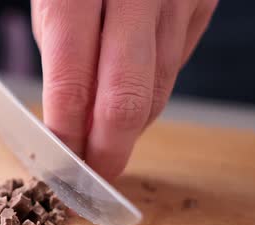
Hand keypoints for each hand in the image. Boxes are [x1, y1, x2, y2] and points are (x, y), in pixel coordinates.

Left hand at [31, 0, 216, 178]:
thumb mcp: (51, 2)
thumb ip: (61, 59)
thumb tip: (73, 128)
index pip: (72, 86)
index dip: (68, 138)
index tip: (63, 167)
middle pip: (126, 100)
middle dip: (108, 151)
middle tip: (94, 177)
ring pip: (158, 91)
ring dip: (129, 127)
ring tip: (107, 136)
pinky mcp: (203, 3)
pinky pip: (176, 67)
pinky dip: (152, 90)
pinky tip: (133, 87)